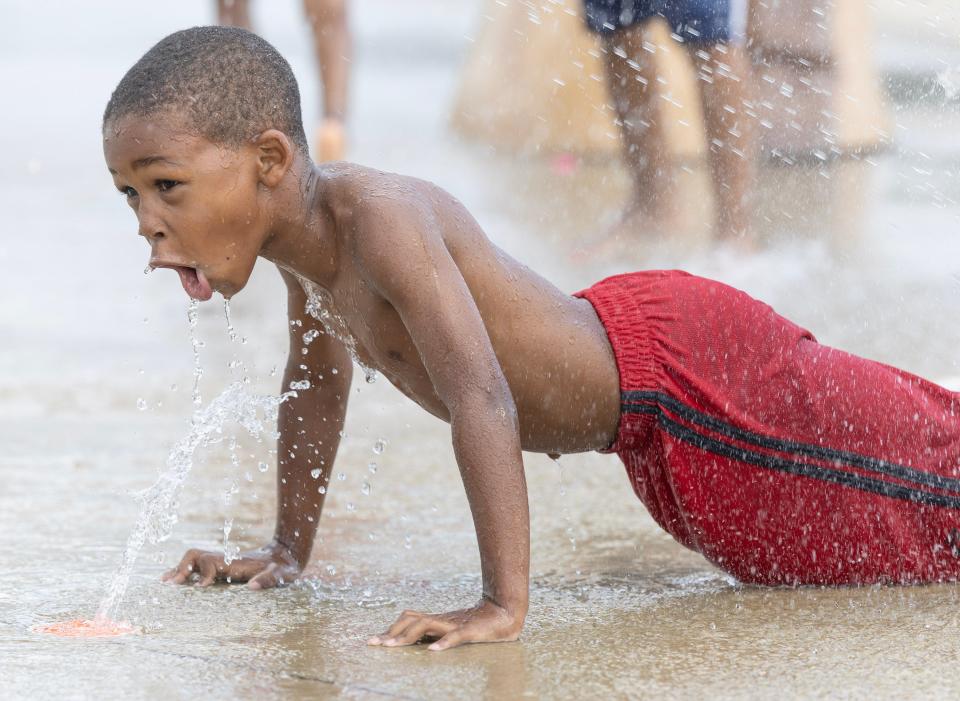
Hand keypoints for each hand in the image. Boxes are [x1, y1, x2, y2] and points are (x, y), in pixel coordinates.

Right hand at [161, 540, 300, 589]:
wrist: (286, 556)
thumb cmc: (283, 568)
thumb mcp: (280, 575)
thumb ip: (269, 580)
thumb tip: (252, 587)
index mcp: (235, 562)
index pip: (210, 562)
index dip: (203, 574)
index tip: (199, 589)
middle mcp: (224, 559)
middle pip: (195, 555)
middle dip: (181, 568)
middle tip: (169, 586)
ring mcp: (221, 562)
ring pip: (193, 560)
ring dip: (179, 569)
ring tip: (163, 583)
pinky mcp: (221, 567)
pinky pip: (198, 567)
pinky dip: (184, 572)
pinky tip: (176, 582)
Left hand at [367, 598, 523, 650]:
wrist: (503, 612)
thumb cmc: (476, 623)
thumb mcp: (451, 630)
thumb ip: (435, 634)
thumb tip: (416, 642)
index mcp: (436, 620)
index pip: (407, 620)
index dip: (389, 629)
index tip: (372, 641)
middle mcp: (441, 619)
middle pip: (410, 620)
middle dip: (391, 632)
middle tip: (375, 644)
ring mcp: (454, 624)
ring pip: (426, 625)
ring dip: (408, 636)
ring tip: (393, 647)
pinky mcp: (469, 630)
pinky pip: (454, 636)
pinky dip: (443, 643)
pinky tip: (432, 651)